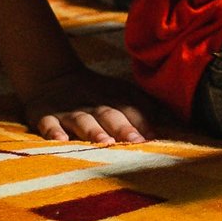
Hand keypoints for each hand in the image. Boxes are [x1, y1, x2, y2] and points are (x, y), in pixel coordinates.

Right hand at [18, 66, 172, 144]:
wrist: (53, 78)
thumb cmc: (97, 94)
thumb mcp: (122, 94)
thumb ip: (147, 109)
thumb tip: (177, 125)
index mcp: (114, 98)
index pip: (131, 108)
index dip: (143, 121)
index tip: (154, 136)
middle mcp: (94, 104)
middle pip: (109, 114)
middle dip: (123, 127)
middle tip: (135, 141)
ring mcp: (68, 110)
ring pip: (82, 120)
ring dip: (93, 131)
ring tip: (104, 142)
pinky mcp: (44, 115)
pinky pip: (47, 123)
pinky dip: (52, 130)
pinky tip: (59, 139)